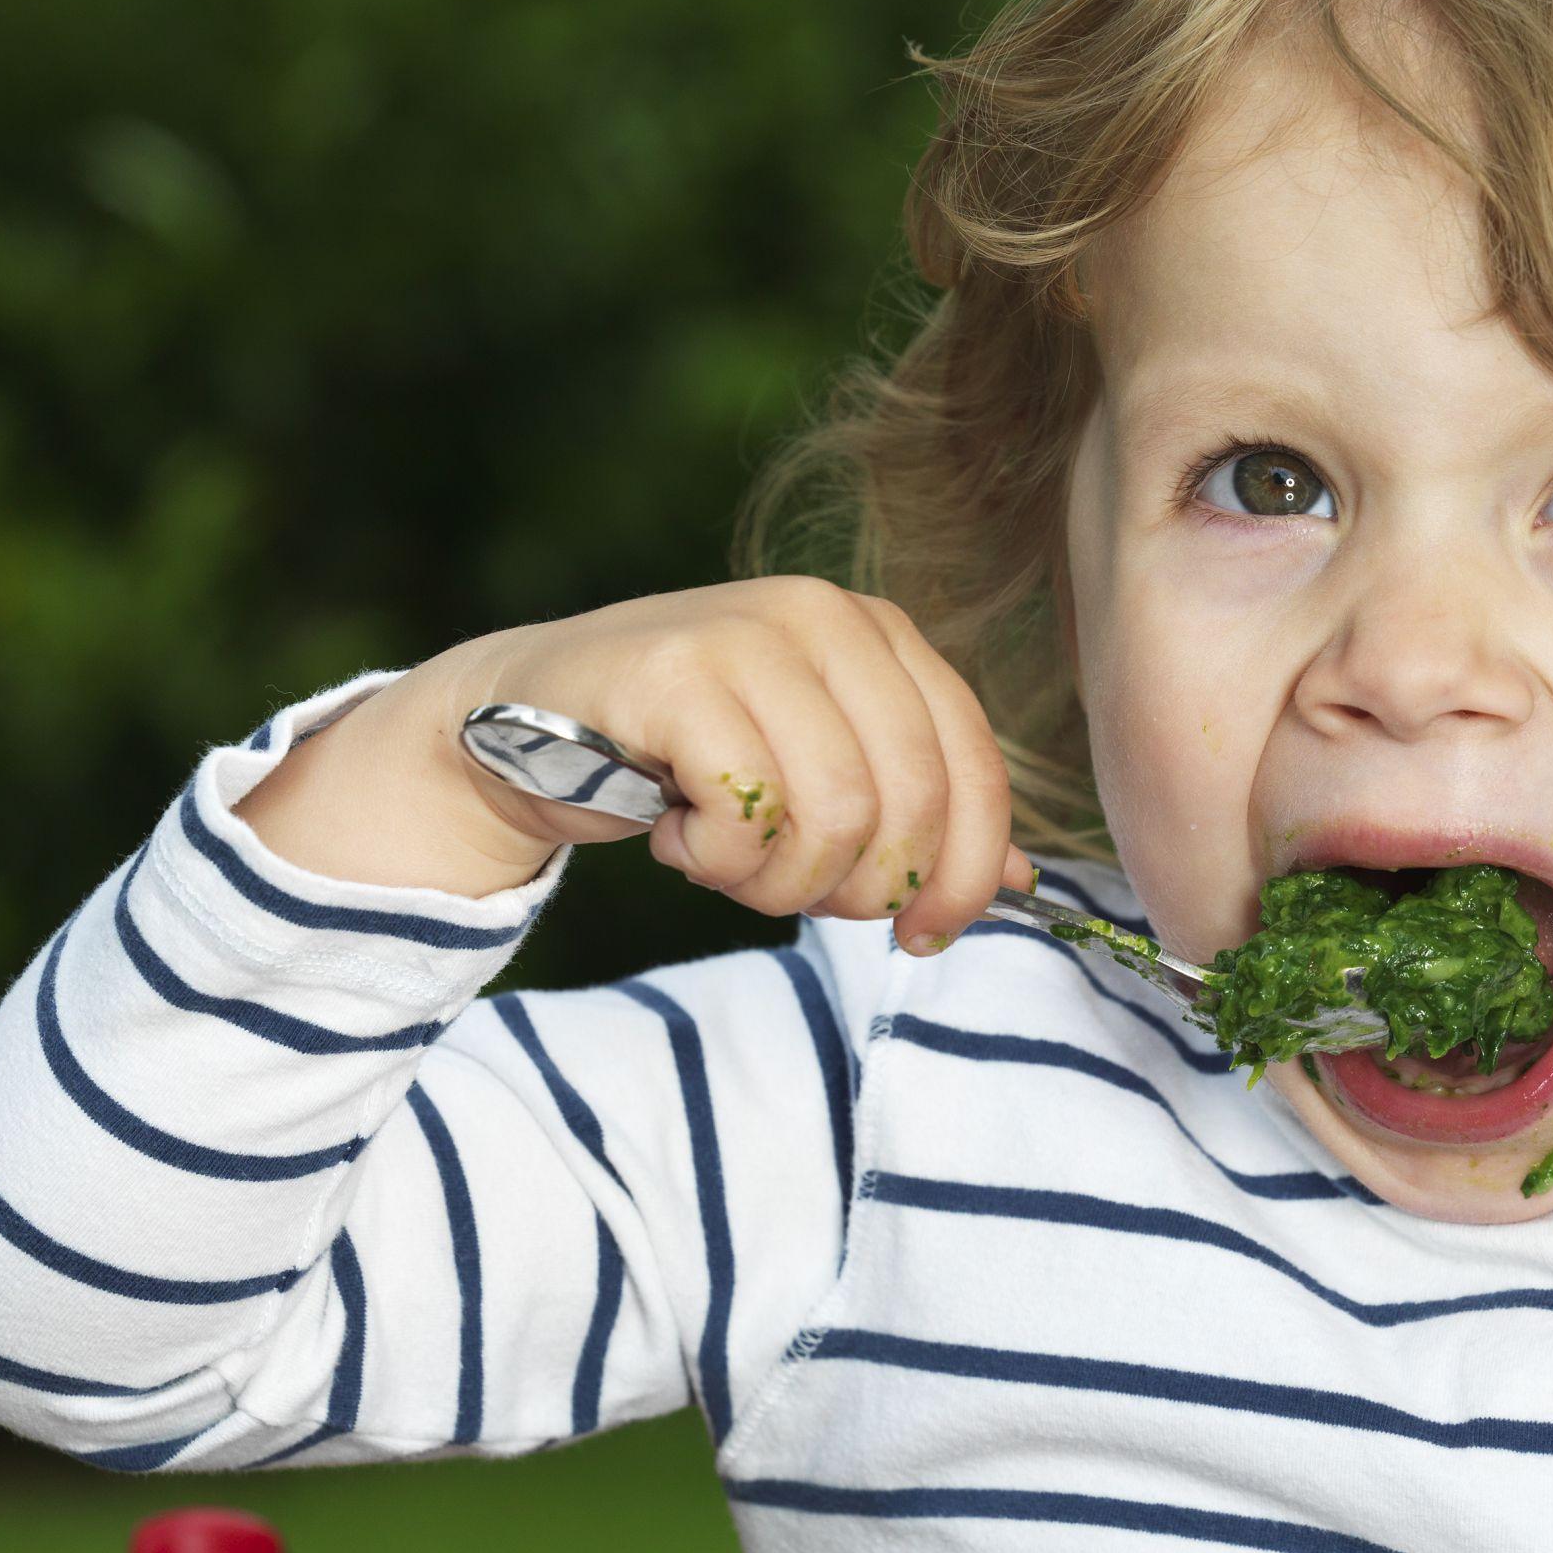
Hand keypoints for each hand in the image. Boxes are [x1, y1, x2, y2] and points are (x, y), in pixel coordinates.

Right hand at [238, 580, 1029, 951]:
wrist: (527, 720)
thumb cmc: (690, 755)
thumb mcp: (819, 773)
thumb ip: (918, 814)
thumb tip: (1026, 885)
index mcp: (883, 633)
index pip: (974, 770)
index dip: (967, 874)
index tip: (924, 936)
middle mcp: (828, 616)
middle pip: (910, 804)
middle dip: (861, 887)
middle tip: (794, 896)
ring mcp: (751, 634)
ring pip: (833, 817)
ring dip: (778, 881)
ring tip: (729, 865)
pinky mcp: (676, 673)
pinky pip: (745, 814)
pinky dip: (715, 860)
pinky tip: (677, 837)